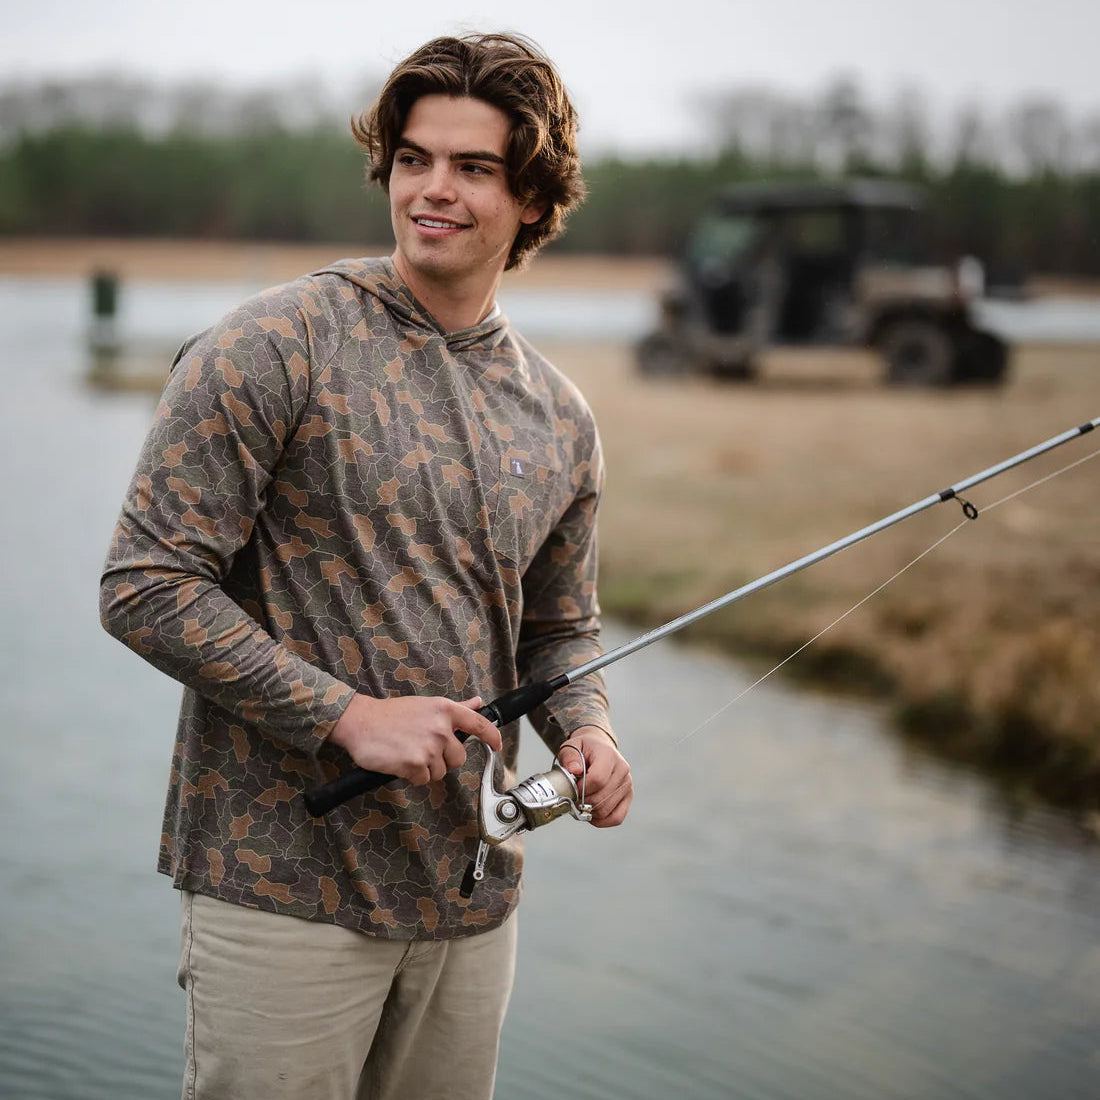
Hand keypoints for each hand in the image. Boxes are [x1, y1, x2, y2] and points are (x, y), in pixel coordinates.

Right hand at [328, 694, 502, 786]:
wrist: (360, 722)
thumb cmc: (391, 714)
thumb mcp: (426, 705)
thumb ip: (455, 708)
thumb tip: (477, 703)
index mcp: (445, 710)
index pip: (479, 724)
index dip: (492, 737)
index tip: (497, 745)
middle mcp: (441, 728)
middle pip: (459, 758)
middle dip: (444, 759)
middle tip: (423, 748)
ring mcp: (429, 747)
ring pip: (441, 772)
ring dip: (426, 768)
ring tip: (409, 753)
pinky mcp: (415, 765)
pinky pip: (424, 780)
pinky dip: (413, 776)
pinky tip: (401, 762)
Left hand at [559, 726, 631, 827]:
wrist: (599, 748)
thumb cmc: (584, 749)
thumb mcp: (572, 745)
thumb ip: (569, 756)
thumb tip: (574, 770)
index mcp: (609, 756)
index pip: (597, 779)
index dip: (581, 789)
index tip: (572, 789)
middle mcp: (622, 770)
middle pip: (601, 798)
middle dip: (582, 802)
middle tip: (573, 798)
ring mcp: (627, 785)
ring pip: (606, 810)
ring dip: (589, 811)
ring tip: (581, 803)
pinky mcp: (629, 796)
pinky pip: (617, 818)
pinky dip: (602, 821)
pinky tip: (591, 814)